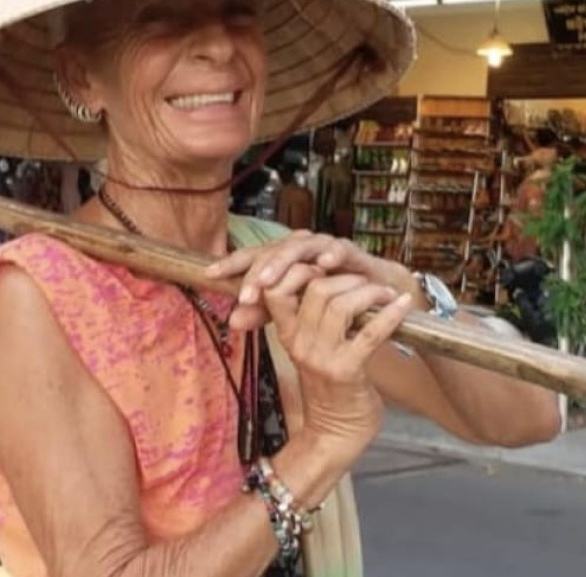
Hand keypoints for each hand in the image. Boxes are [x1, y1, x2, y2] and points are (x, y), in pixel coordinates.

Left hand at [206, 231, 418, 330]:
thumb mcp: (291, 311)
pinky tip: (325, 264)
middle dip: (257, 271)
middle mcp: (301, 249)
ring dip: (284, 262)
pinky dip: (333, 254)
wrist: (375, 296)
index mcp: (283, 260)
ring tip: (270, 280)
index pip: (253, 257)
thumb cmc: (328, 299)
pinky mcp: (353, 253)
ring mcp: (325, 247)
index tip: (210, 275)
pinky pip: (341, 249)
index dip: (232, 263)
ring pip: (301, 246)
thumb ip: (264, 312)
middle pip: (273, 250)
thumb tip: (231, 322)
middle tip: (246, 294)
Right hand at [262, 268, 413, 477]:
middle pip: (314, 288)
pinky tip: (403, 306)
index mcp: (287, 335)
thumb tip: (328, 281)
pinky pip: (369, 333)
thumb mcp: (310, 351)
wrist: (334, 435)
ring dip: (369, 293)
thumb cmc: (330, 390)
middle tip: (367, 281)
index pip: (276, 288)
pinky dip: (390, 315)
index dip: (302, 269)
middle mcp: (299, 343)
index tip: (328, 269)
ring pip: (339, 305)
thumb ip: (312, 320)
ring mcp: (321, 358)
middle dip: (346, 277)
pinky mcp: (346, 372)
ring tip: (385, 295)